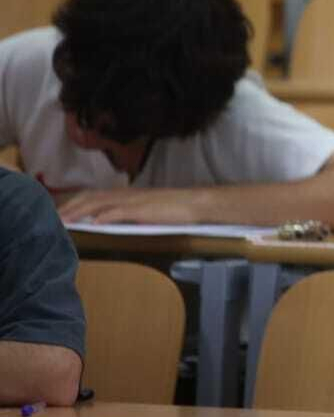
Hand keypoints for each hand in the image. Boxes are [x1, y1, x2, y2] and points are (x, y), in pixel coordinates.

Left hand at [56, 187, 203, 224]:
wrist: (195, 203)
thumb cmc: (174, 207)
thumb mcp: (146, 209)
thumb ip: (127, 213)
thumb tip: (108, 219)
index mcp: (126, 194)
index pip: (94, 195)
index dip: (76, 202)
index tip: (62, 211)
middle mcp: (125, 194)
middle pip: (91, 197)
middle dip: (72, 207)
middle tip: (55, 218)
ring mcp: (133, 201)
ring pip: (100, 203)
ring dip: (81, 211)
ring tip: (66, 221)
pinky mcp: (142, 209)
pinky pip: (119, 211)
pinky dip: (105, 216)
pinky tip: (95, 222)